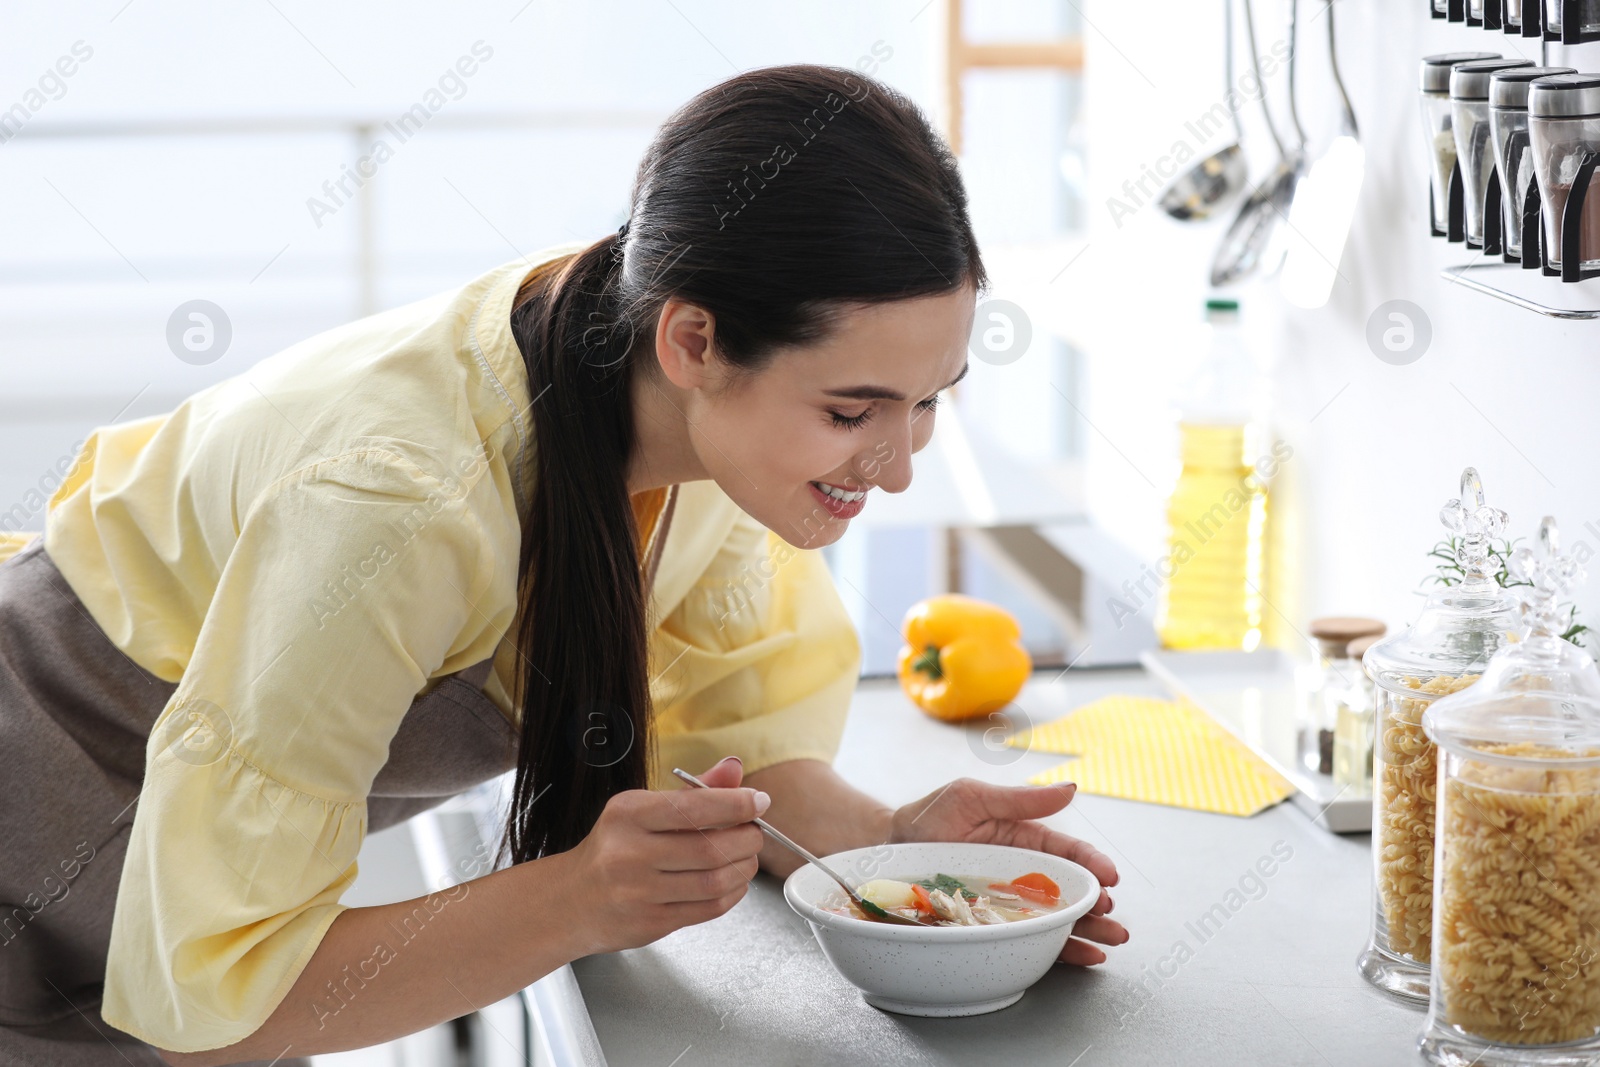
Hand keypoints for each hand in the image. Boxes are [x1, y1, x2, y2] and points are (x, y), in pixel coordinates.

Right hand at [557, 755, 765, 955]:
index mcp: (629, 814)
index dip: (736, 804)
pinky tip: (733, 881)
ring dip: (744, 867)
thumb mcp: (643, 809)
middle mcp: (629, 853)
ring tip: (747, 857)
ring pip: (713, 881)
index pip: (693, 807)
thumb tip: (734, 768)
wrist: (572, 901)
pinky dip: (733, 893)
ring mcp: (638, 893)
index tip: (759, 801)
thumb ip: (693, 791)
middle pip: (709, 847)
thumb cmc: (615, 848)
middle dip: (747, 838)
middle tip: (755, 833)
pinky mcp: (650, 923)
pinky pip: (708, 908)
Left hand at [888, 778, 1126, 965]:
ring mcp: (1009, 903)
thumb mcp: (971, 798)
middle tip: (1112, 913)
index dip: (1092, 863)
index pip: (1066, 852)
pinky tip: (1087, 956)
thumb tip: (1071, 788)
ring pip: (1059, 917)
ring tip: (1113, 938)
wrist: (885, 852)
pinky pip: (1033, 939)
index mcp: (1022, 838)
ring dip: (1091, 928)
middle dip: (1097, 902)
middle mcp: (1021, 873)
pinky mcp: (994, 927)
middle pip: (1070, 889)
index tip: (1110, 876)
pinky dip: (1064, 950)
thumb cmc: (927, 819)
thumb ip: (1019, 799)